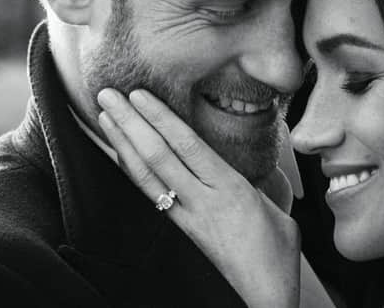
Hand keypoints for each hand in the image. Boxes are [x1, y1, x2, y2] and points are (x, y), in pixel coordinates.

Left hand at [96, 88, 300, 307]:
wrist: (265, 294)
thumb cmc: (278, 253)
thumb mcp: (277, 207)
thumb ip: (260, 181)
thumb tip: (250, 164)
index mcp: (231, 188)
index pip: (187, 146)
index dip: (161, 118)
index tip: (140, 95)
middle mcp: (203, 200)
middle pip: (159, 156)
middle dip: (130, 123)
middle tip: (108, 94)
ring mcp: (188, 216)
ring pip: (148, 175)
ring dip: (123, 144)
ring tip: (105, 117)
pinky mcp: (182, 229)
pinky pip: (151, 195)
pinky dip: (132, 171)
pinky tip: (121, 155)